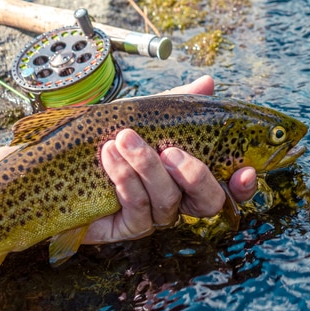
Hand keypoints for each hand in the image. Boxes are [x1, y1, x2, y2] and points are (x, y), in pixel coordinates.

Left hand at [85, 75, 256, 242]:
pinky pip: (136, 208)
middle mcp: (180, 200)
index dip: (243, 186)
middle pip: (207, 203)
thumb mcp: (146, 116)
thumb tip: (208, 83)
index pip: (230, 188)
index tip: (245, 170)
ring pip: (167, 201)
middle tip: (171, 151)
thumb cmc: (112, 136)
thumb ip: (179, 103)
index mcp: (191, 176)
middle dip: (194, 176)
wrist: (64, 157)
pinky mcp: (127, 228)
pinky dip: (124, 179)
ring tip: (124, 139)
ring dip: (147, 167)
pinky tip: (109, 156)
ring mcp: (155, 216)